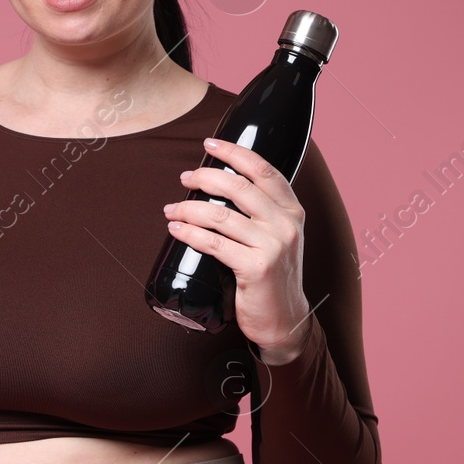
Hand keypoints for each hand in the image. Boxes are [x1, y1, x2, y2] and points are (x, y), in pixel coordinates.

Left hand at [163, 137, 313, 364]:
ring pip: (220, 216)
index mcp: (292, 211)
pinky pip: (213, 243)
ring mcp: (273, 246)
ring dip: (189, 208)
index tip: (210, 144)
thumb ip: (261, 212)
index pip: (264, 170)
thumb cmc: (273, 276)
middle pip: (238, 187)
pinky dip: (189, 233)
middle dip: (205, 177)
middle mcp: (286, 224)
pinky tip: (176, 229)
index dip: (234, 153)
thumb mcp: (278, 237)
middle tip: (184, 178)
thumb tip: (220, 187)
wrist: (285, 319)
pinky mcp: (256, 268)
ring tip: (171, 208)